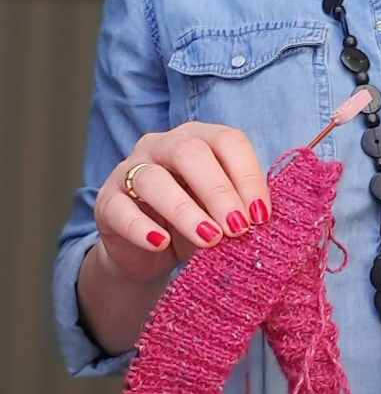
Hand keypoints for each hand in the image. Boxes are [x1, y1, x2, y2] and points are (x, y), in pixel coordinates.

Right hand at [93, 122, 270, 283]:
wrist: (148, 253)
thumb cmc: (195, 224)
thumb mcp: (222, 214)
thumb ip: (240, 211)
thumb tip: (261, 223)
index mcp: (199, 139)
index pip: (227, 141)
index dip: (248, 176)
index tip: (260, 216)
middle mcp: (162, 146)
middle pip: (189, 151)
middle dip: (218, 191)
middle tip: (237, 228)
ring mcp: (130, 170)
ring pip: (153, 180)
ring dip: (185, 211)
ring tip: (209, 239)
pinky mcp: (107, 202)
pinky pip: (121, 210)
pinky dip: (142, 229)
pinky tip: (161, 244)